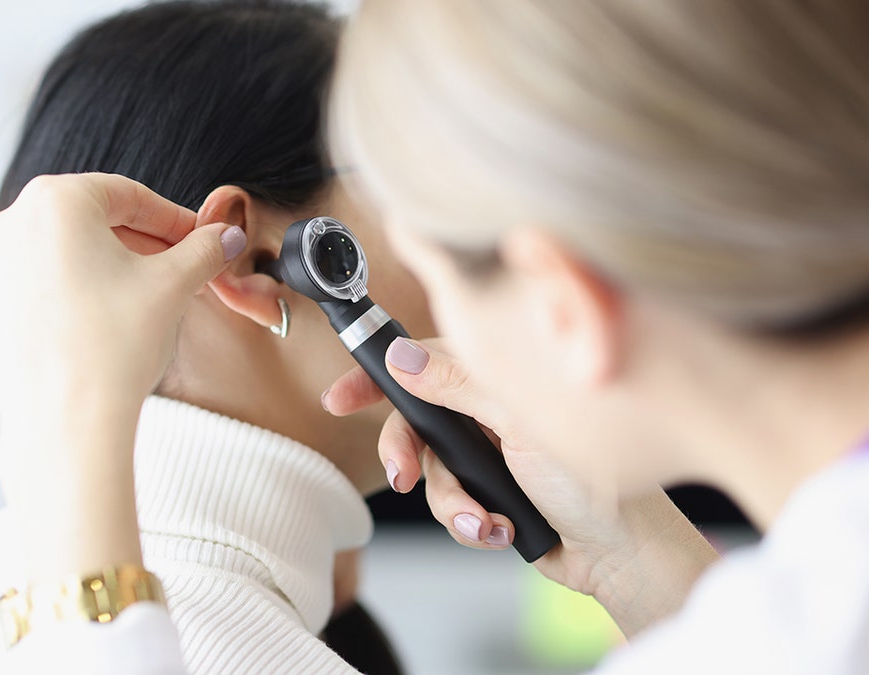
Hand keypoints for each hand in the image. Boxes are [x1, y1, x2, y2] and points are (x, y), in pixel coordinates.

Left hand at [0, 173, 241, 421]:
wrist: (67, 424)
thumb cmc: (118, 346)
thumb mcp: (175, 285)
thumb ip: (204, 249)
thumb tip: (226, 235)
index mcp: (54, 200)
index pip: (128, 196)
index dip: (172, 220)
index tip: (199, 240)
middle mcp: (6, 223)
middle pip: (88, 223)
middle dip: (135, 244)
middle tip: (174, 271)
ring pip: (55, 255)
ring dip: (97, 269)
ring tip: (134, 301)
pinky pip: (24, 288)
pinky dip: (57, 297)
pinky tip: (87, 323)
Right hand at [324, 337, 716, 635]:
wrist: (621, 553)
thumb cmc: (593, 479)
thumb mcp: (520, 423)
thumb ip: (460, 385)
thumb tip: (402, 357)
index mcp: (496, 379)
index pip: (423, 364)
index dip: (377, 377)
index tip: (340, 396)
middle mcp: (487, 412)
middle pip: (415, 425)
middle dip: (407, 456)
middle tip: (402, 478)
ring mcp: (487, 455)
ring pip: (431, 475)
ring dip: (454, 503)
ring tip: (487, 520)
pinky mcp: (488, 494)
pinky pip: (450, 507)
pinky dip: (472, 523)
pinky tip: (501, 529)